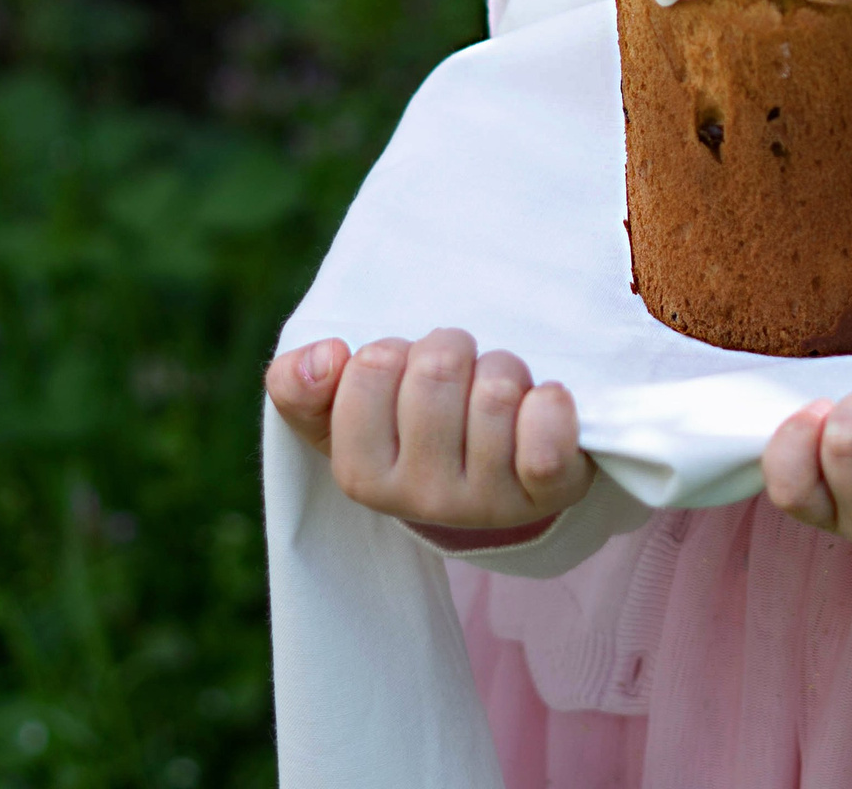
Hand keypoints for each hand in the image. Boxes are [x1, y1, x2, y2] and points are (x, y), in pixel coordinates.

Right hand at [264, 327, 594, 533]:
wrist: (498, 477)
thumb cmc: (416, 429)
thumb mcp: (345, 412)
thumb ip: (301, 386)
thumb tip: (322, 358)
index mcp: (362, 475)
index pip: (372, 365)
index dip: (394, 352)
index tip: (403, 378)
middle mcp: (422, 499)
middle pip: (437, 367)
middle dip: (452, 350)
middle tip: (458, 378)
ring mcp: (488, 501)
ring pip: (495, 389)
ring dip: (501, 368)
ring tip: (498, 395)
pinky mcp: (548, 494)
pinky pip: (546, 443)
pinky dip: (550, 406)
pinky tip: (543, 402)